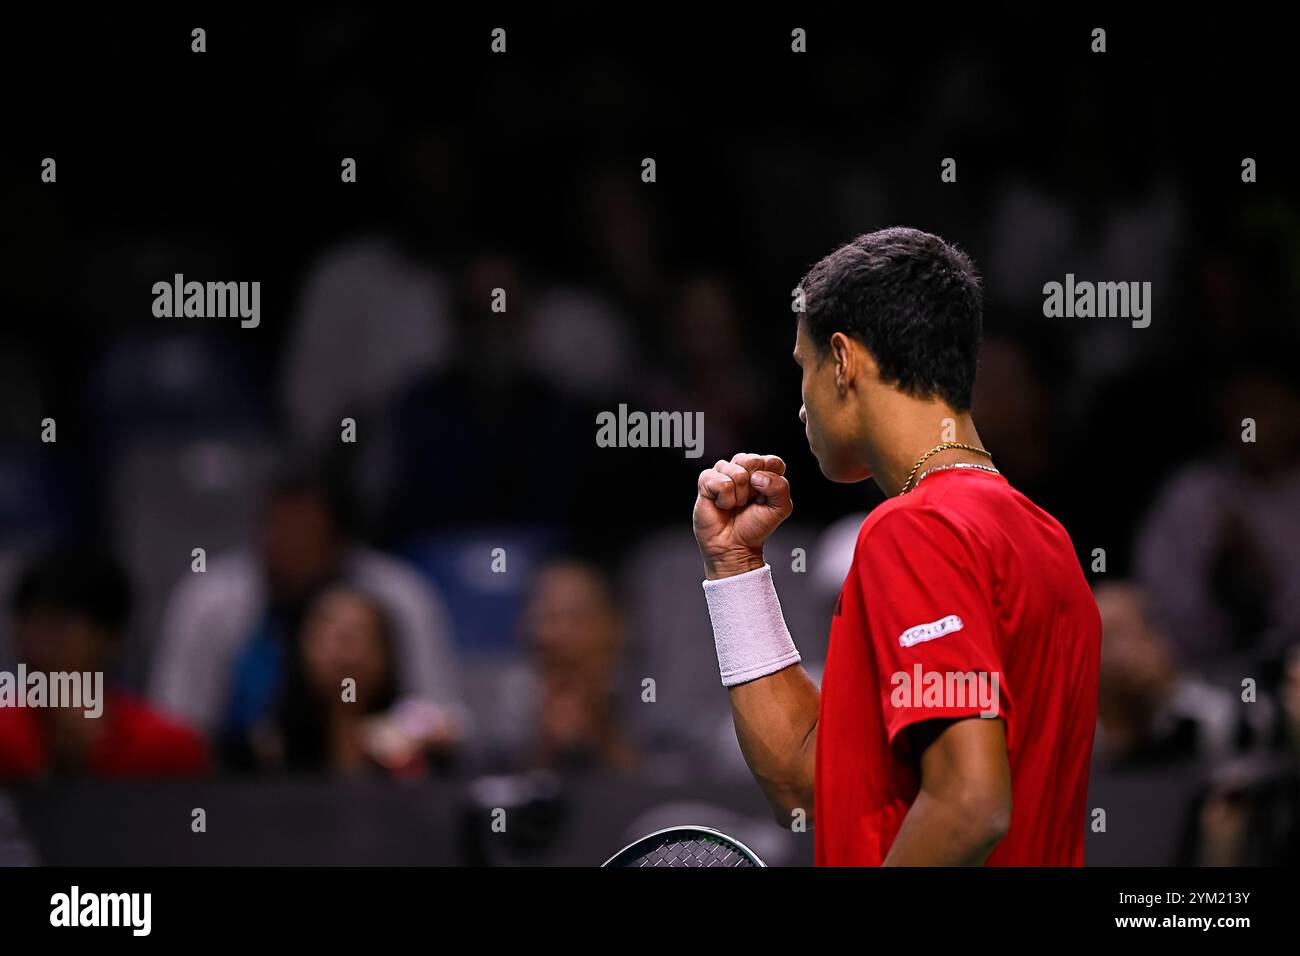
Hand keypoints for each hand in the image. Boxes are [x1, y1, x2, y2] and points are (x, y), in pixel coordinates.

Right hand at [693, 452, 792, 578]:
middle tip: (749, 501)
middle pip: (753, 461)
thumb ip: (780, 487)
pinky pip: (721, 482)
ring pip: (738, 473)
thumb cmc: (754, 527)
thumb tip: (757, 476)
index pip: (772, 461)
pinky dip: (724, 499)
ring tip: (735, 505)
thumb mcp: (780, 509)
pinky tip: (722, 505)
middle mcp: (743, 468)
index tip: (765, 498)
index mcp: (762, 472)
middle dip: (754, 488)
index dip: (770, 481)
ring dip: (739, 496)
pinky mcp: (706, 480)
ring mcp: (723, 472)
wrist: (734, 546)